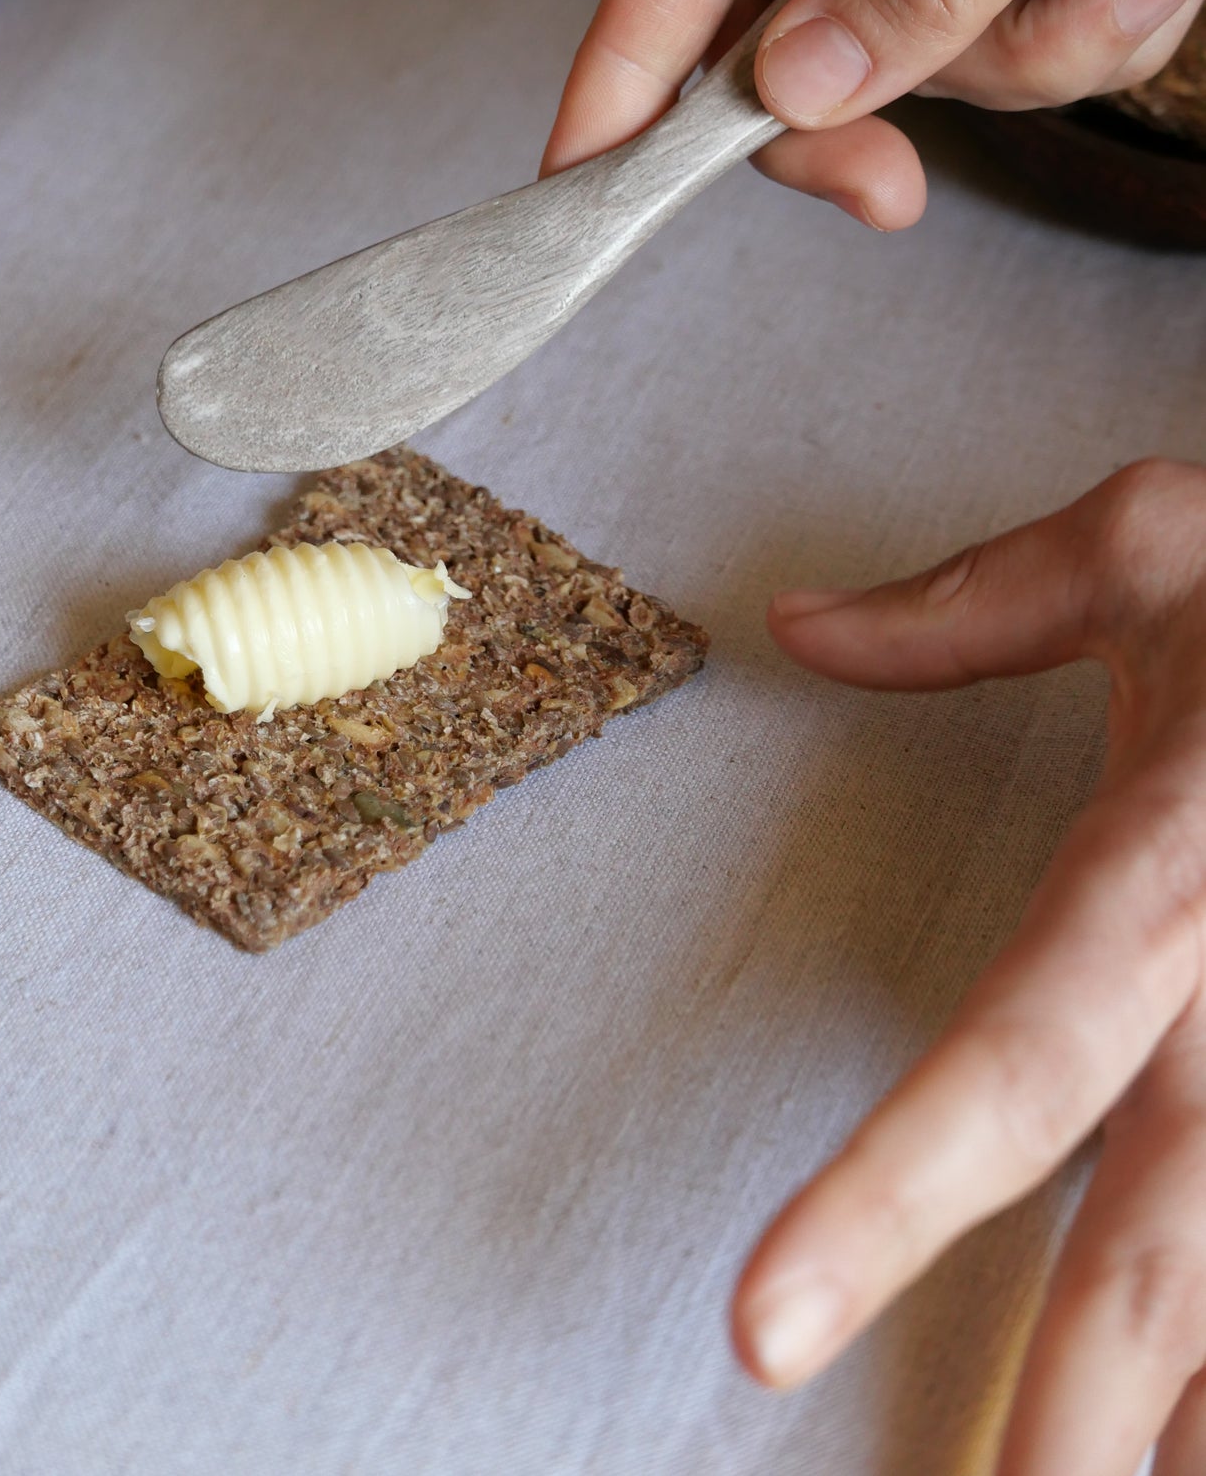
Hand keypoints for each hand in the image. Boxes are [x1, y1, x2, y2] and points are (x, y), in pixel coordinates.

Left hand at [731, 460, 1205, 1473]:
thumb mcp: (1158, 542)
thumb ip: (975, 600)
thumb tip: (798, 621)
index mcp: (1171, 870)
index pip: (1018, 1053)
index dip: (894, 1194)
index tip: (765, 1329)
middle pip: (1164, 1246)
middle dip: (1062, 1414)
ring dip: (1185, 1426)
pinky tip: (1199, 1447)